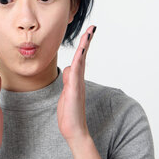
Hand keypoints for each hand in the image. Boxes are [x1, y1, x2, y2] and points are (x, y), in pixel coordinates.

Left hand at [57, 25, 95, 144]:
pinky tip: (80, 54)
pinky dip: (78, 63)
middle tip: (92, 28)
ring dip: (84, 48)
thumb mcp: (66, 92)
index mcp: (76, 79)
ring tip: (88, 35)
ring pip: (81, 62)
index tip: (87, 32)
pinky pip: (76, 74)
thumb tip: (69, 67)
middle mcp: (78, 80)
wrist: (73, 130)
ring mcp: (77, 85)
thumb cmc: (70, 113)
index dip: (83, 45)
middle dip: (87, 41)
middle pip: (82, 56)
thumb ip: (69, 79)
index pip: (79, 58)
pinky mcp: (74, 92)